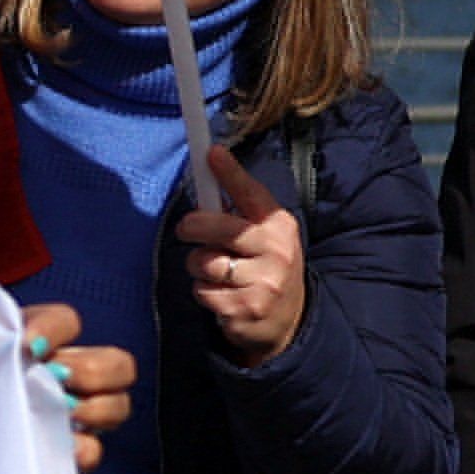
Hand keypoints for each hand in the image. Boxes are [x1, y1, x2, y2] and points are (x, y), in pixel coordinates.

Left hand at [17, 303, 136, 469]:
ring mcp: (71, 416)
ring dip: (93, 408)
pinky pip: (94, 451)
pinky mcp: (63, 455)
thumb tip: (21, 348)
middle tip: (55, 380)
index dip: (54, 329)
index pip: (67, 321)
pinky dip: (81, 449)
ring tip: (56, 413)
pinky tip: (55, 445)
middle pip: (118, 363)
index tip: (26, 347)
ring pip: (117, 405)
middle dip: (91, 369)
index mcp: (37, 342)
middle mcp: (64, 375)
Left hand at [169, 153, 307, 364]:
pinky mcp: (245, 308)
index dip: (230, 173)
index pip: (252, 194)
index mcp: (279, 226)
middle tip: (187, 230)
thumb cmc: (265, 266)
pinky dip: (203, 292)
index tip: (212, 153)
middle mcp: (276, 251)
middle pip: (217, 227)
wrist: (287, 320)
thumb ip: (239, 212)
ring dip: (198, 266)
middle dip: (192, 227)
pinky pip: (202, 291)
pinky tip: (221, 294)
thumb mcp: (265, 236)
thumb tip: (207, 177)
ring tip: (215, 271)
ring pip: (204, 262)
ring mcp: (263, 282)